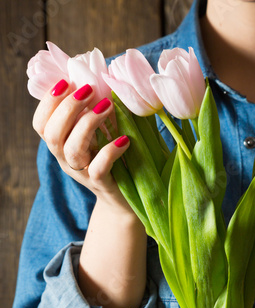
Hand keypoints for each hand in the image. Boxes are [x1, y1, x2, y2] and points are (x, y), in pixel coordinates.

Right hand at [32, 80, 133, 216]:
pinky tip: (125, 139)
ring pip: (71, 149)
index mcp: (62, 145)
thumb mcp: (102, 134)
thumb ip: (96, 111)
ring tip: (108, 106)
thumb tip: (102, 75)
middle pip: (52, 134)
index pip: (41, 124)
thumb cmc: (116, 160)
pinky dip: (110, 151)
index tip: (67, 81)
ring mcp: (83, 174)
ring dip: (87, 123)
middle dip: (67, 107)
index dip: (48, 102)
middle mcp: (67, 160)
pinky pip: (98, 168)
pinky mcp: (102, 185)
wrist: (129, 201)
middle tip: (89, 89)